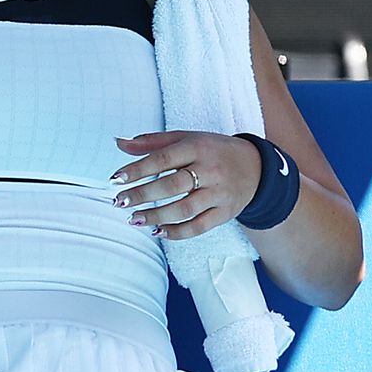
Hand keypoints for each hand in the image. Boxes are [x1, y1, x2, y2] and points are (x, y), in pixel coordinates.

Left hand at [110, 130, 263, 238]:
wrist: (256, 167)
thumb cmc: (213, 151)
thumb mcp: (187, 139)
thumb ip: (152, 142)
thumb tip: (118, 143)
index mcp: (197, 147)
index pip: (163, 158)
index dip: (137, 170)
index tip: (115, 179)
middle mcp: (210, 170)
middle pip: (172, 185)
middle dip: (142, 195)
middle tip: (120, 202)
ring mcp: (219, 193)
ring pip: (184, 209)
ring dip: (156, 216)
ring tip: (134, 218)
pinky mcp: (225, 212)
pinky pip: (199, 226)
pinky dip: (177, 232)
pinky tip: (157, 231)